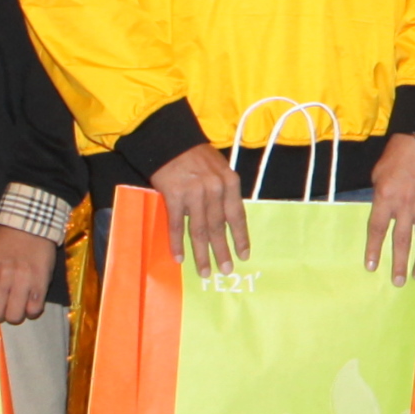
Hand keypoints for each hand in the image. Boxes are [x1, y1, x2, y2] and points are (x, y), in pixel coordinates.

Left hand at [0, 226, 57, 325]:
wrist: (29, 227)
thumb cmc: (1, 244)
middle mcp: (0, 278)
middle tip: (1, 306)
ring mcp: (22, 282)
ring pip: (14, 317)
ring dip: (14, 314)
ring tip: (16, 304)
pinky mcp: (40, 283)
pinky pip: (34, 311)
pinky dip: (31, 310)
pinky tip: (29, 301)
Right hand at [151, 143, 248, 274]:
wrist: (170, 142)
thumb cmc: (196, 156)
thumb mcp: (219, 168)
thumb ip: (224, 191)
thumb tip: (227, 220)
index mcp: (229, 182)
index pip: (237, 215)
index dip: (240, 237)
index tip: (244, 256)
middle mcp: (214, 189)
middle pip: (219, 227)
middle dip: (222, 251)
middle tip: (225, 271)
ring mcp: (194, 193)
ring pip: (199, 230)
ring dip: (202, 254)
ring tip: (204, 271)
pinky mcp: (174, 196)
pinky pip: (177, 225)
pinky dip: (177, 243)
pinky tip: (179, 257)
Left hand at [366, 135, 414, 286]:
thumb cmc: (397, 154)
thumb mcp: (378, 174)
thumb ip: (380, 197)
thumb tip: (384, 215)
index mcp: (386, 197)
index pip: (377, 229)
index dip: (373, 250)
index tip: (371, 267)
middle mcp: (406, 205)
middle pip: (401, 241)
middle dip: (398, 264)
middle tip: (397, 282)